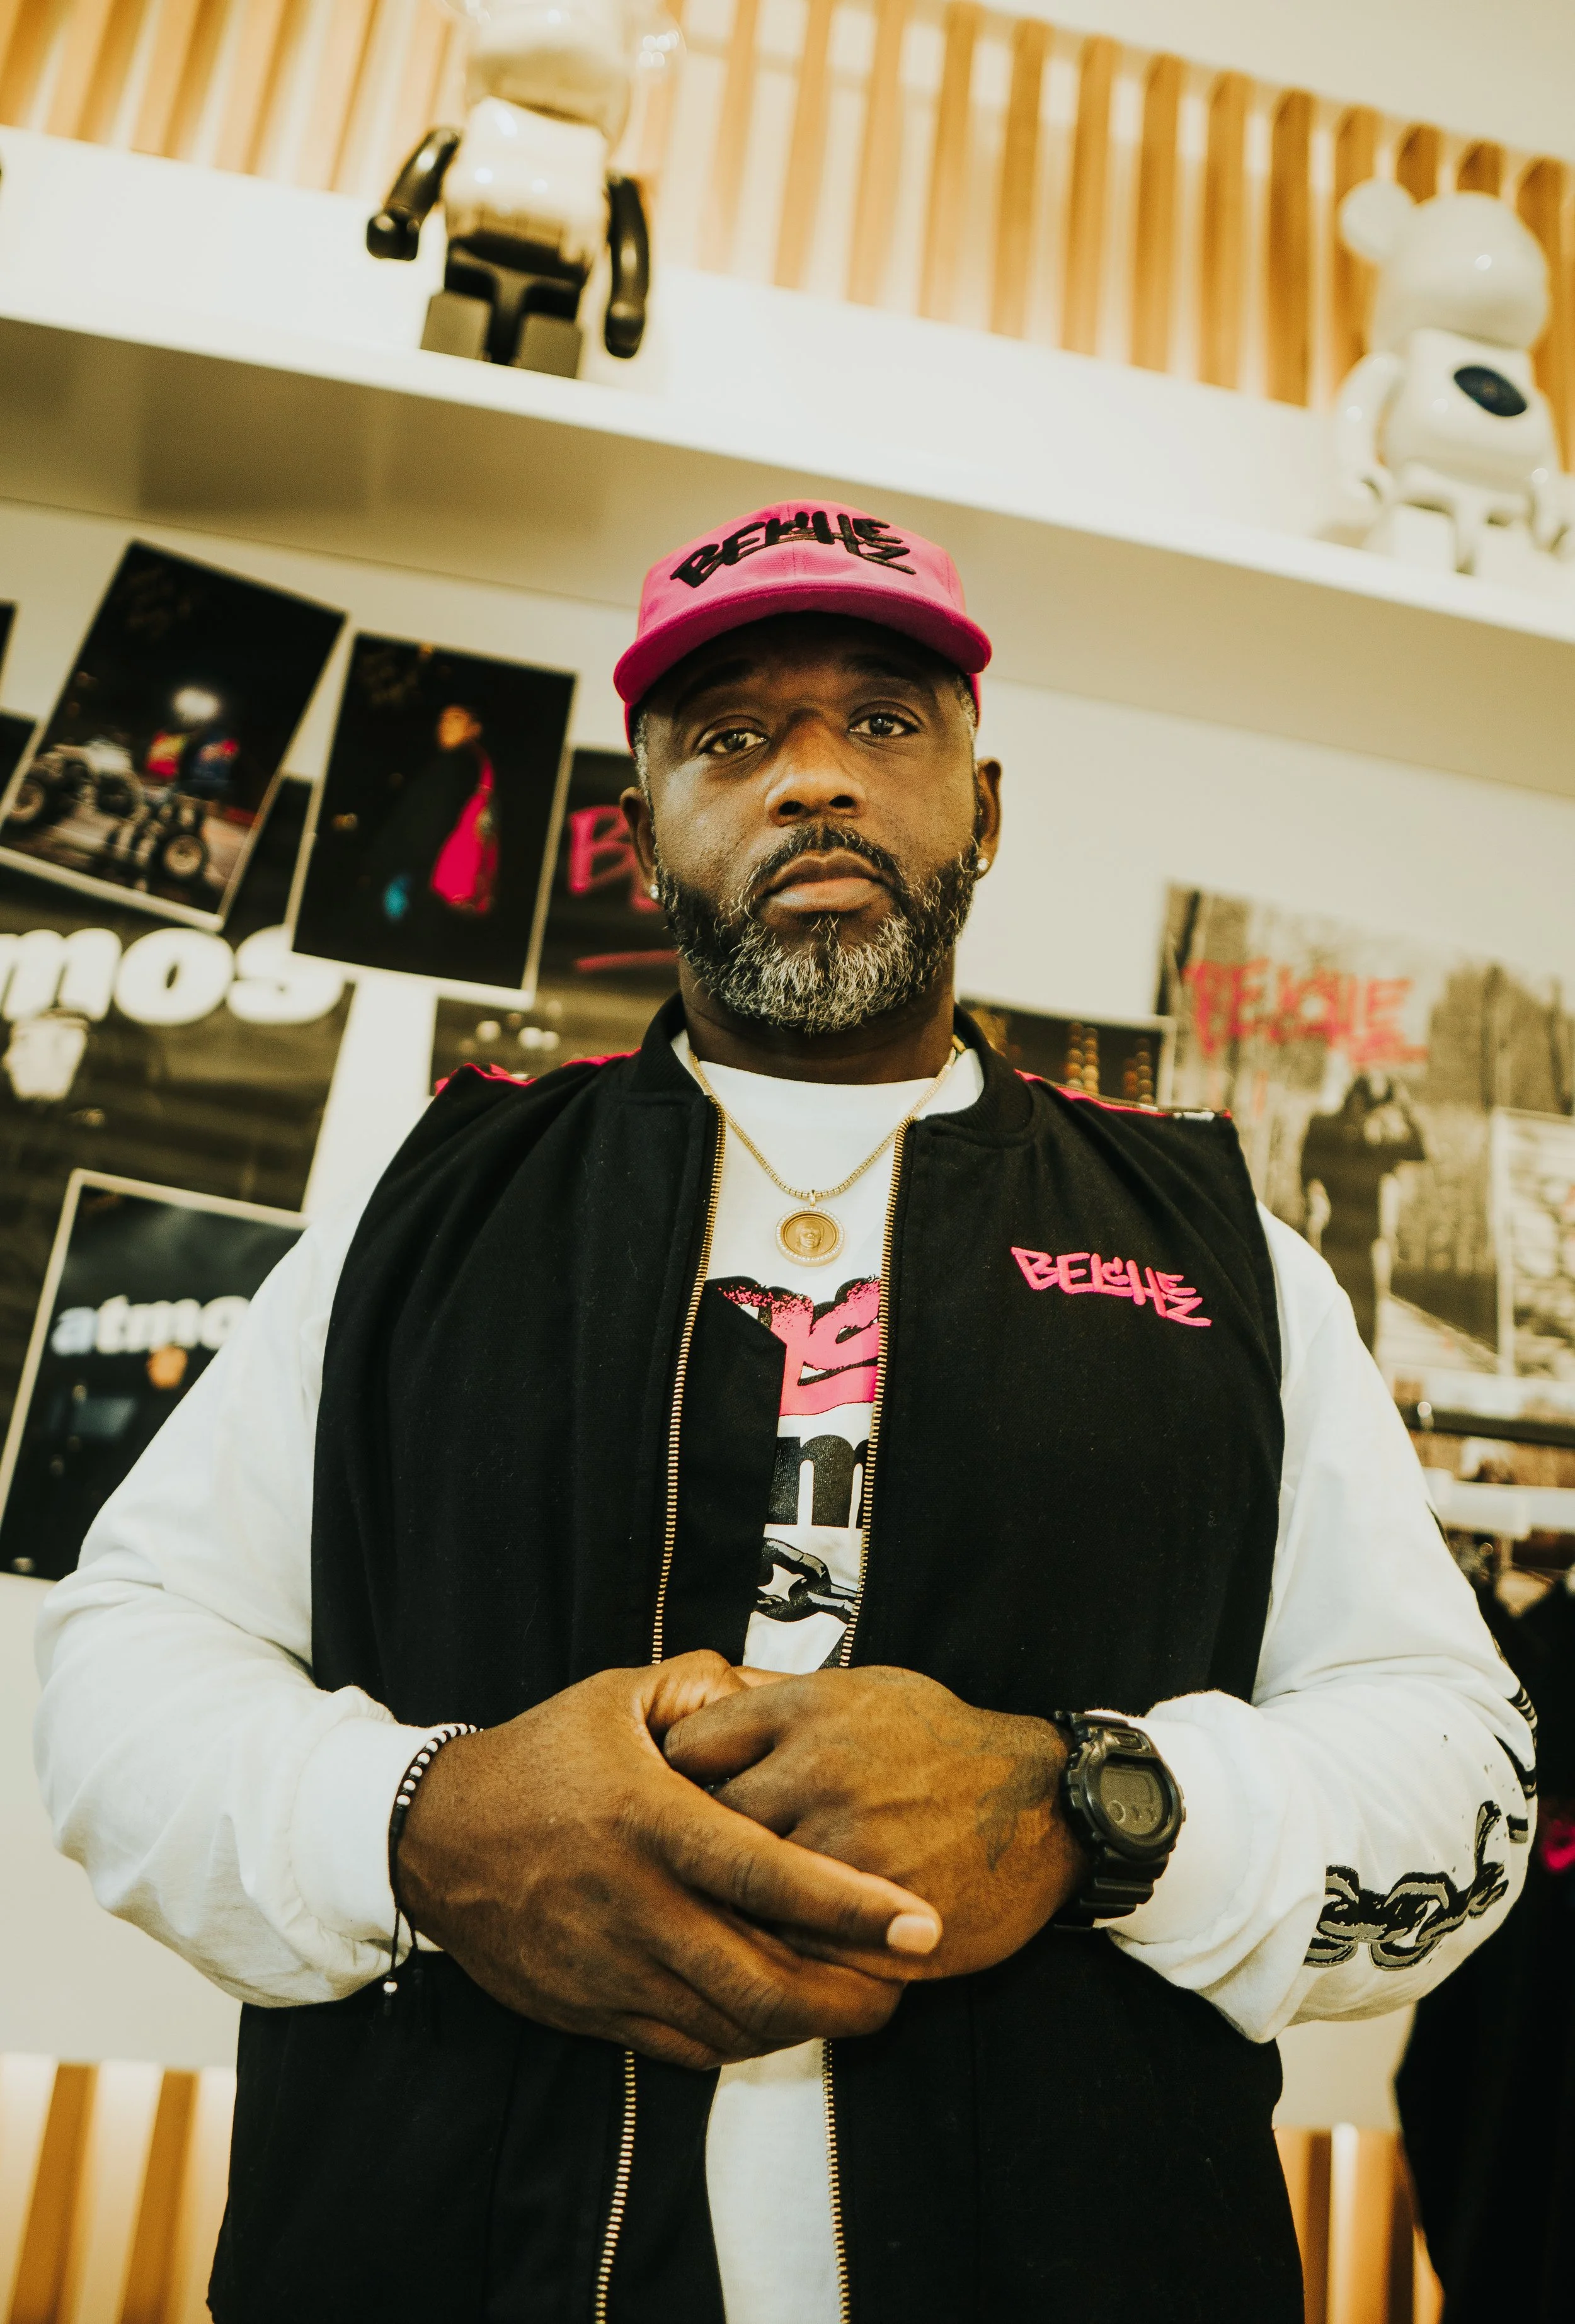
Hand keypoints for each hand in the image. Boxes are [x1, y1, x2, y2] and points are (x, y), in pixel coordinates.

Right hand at [396, 1651, 942, 2070]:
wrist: (432, 1835)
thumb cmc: (538, 1758)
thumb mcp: (616, 1696)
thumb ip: (703, 1686)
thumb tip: (775, 1687)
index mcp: (650, 1819)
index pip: (766, 1873)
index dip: (852, 1905)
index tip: (921, 1921)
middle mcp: (634, 1902)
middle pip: (763, 1977)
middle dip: (851, 1994)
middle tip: (907, 1980)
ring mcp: (612, 1965)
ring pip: (732, 2025)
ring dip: (807, 2025)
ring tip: (862, 2003)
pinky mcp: (592, 2008)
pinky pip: (686, 2047)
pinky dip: (745, 2041)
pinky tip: (781, 2016)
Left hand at [664, 1667, 1089, 1980]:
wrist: (1041, 1804)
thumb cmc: (944, 1742)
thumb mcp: (859, 1690)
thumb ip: (778, 1700)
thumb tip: (701, 1704)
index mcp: (808, 1713)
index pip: (689, 1747)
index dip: (669, 1776)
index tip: (667, 1796)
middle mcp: (818, 1775)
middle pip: (706, 1825)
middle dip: (689, 1850)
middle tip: (683, 1866)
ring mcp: (845, 1851)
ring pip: (742, 1895)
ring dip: (728, 1909)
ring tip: (720, 1913)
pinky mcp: (873, 1919)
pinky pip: (795, 1948)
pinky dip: (777, 1952)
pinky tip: (774, 1946)